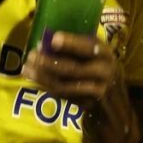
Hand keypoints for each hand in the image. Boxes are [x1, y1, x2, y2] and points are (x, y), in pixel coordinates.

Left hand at [23, 31, 141, 142]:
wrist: (115, 103)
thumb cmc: (100, 71)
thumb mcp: (97, 57)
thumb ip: (80, 48)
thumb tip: (48, 38)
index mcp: (106, 54)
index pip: (90, 46)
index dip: (72, 42)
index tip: (53, 38)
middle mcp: (105, 71)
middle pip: (74, 68)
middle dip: (49, 62)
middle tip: (31, 55)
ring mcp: (97, 90)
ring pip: (66, 84)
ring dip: (43, 76)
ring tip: (27, 68)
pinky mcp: (88, 104)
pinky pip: (64, 95)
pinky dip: (48, 87)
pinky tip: (35, 80)